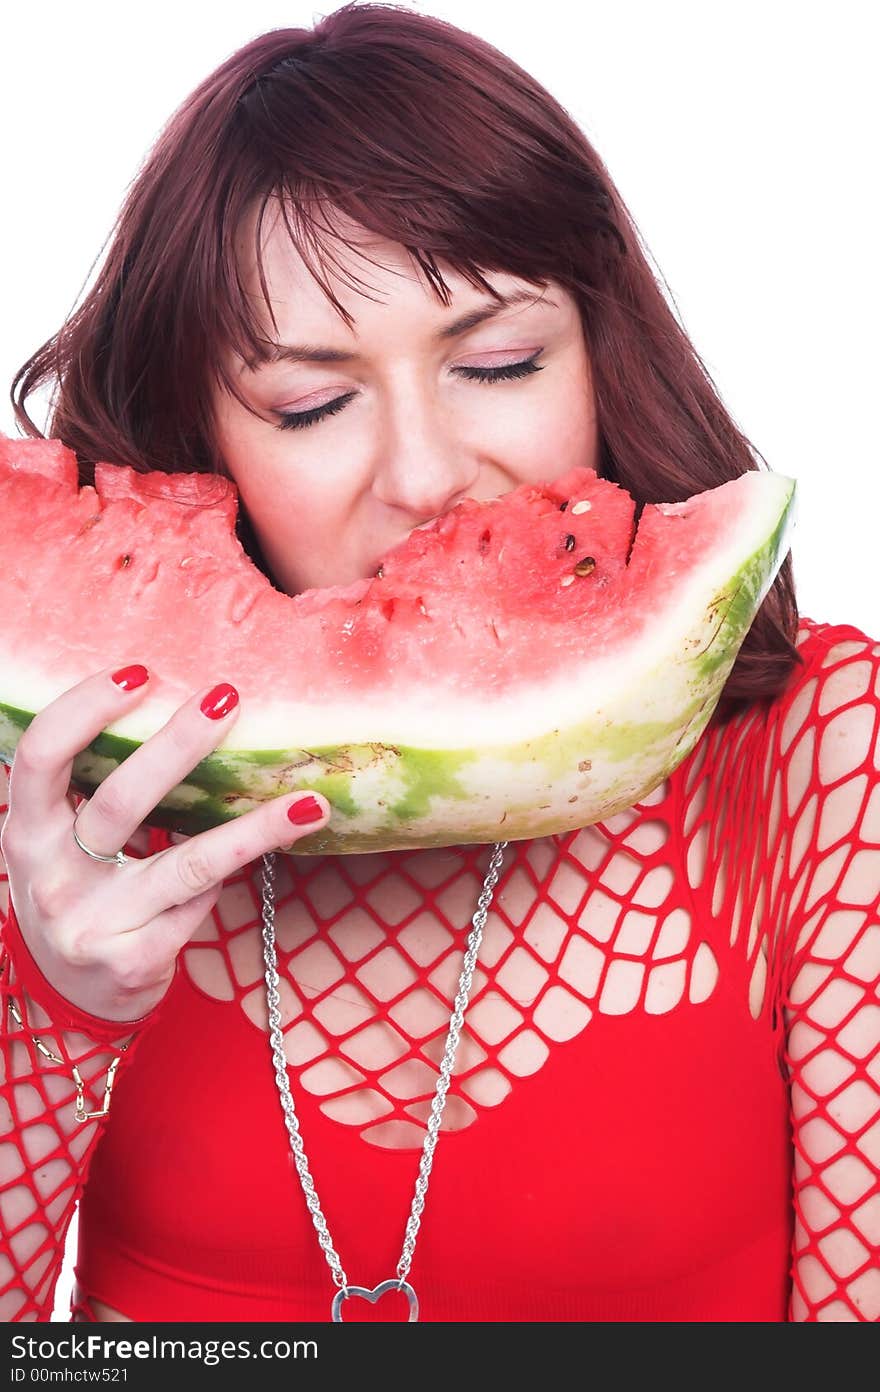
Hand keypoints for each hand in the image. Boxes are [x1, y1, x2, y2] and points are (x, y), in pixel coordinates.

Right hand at [0, 665, 329, 1022]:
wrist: (71, 999)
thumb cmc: (79, 894)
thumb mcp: (62, 843)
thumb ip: (93, 789)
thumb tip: (176, 705)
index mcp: (29, 832)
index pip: (42, 756)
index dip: (84, 709)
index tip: (140, 672)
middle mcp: (51, 877)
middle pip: (120, 801)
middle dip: (178, 745)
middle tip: (228, 698)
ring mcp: (92, 924)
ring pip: (186, 864)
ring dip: (254, 829)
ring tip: (308, 802)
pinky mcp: (133, 962)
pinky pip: (200, 904)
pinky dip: (231, 873)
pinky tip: (266, 849)